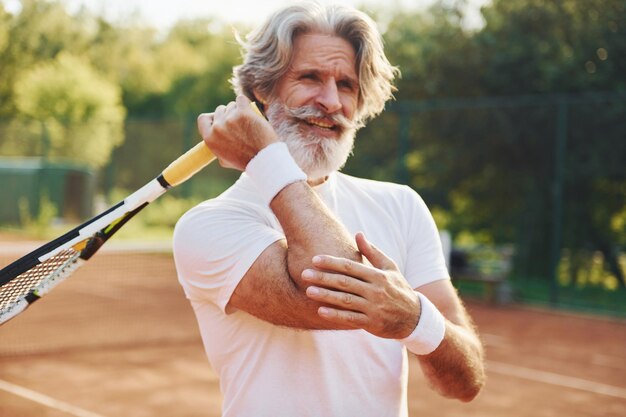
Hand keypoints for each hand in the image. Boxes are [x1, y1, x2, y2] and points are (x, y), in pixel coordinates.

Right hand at [197, 95, 277, 169]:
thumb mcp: (225, 160)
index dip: (212, 117)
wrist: (263, 159)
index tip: (220, 119)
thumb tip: (216, 138)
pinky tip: (251, 111)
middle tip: (240, 123)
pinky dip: (246, 103)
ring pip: (232, 105)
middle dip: (228, 114)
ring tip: (249, 123)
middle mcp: (217, 128)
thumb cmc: (246, 161)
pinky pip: (241, 99)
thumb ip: (218, 147)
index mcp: (210, 139)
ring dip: (239, 110)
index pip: (203, 119)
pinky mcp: (243, 113)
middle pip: (219, 110)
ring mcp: (230, 119)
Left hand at [302, 232, 420, 338]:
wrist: (414, 318)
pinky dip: (335, 315)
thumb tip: (358, 233)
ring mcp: (373, 308)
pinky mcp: (371, 323)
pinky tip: (321, 311)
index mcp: (378, 276)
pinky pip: (350, 318)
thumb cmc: (398, 288)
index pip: (351, 267)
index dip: (332, 262)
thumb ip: (372, 252)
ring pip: (345, 300)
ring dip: (326, 296)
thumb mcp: (390, 267)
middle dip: (323, 277)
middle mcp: (375, 291)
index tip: (315, 259)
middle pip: (345, 282)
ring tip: (308, 291)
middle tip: (304, 273)